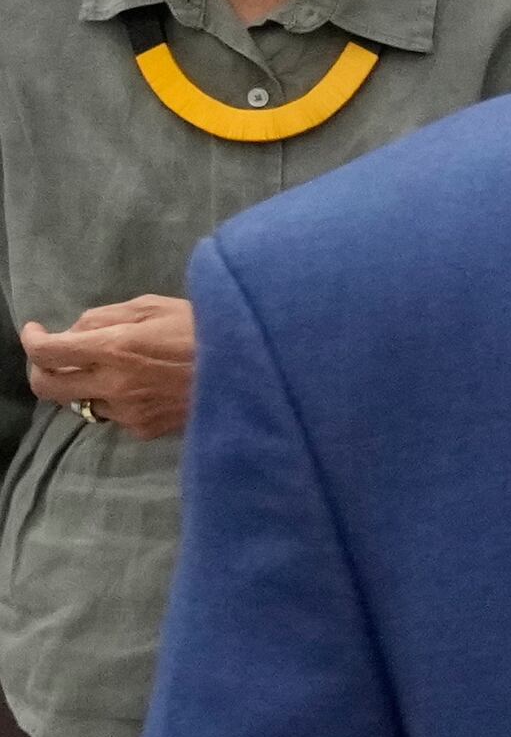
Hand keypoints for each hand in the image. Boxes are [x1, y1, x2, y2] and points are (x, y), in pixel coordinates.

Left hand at [23, 295, 197, 439]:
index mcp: (115, 348)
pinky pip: (116, 417)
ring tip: (109, 371)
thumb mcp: (155, 307)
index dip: (32, 340)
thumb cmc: (207, 328)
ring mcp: (130, 412)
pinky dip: (118, 401)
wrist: (253, 371)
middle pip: (48, 388)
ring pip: (83, 404)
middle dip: (41, 371)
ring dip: (85, 386)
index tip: (37, 331)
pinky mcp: (147, 429)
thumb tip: (76, 331)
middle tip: (54, 358)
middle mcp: (114, 385)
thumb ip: (108, 317)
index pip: (47, 353)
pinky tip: (142, 388)